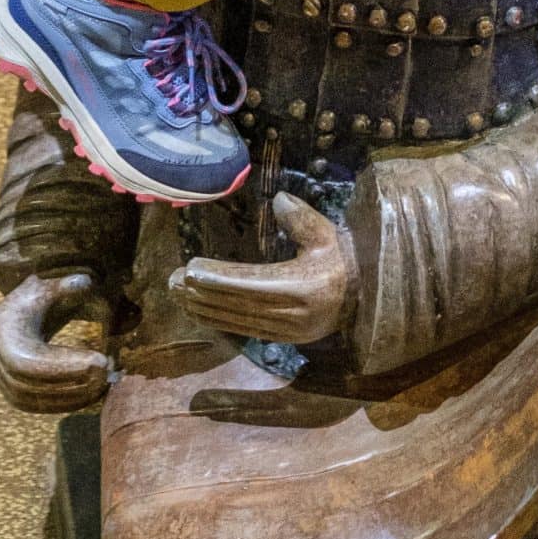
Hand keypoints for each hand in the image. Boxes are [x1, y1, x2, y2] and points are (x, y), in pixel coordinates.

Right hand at [0, 270, 110, 413]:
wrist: (17, 313)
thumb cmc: (39, 298)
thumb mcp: (50, 286)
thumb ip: (67, 285)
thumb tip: (84, 283)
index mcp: (4, 333)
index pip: (30, 363)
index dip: (65, 367)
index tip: (101, 361)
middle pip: (32, 386)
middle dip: (72, 382)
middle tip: (108, 373)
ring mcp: (3, 380)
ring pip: (35, 401)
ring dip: (73, 396)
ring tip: (106, 383)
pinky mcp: (14, 393)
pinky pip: (39, 406)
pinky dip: (67, 402)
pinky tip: (95, 392)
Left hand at [168, 191, 356, 345]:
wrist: (366, 295)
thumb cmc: (343, 258)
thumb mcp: (327, 233)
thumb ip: (301, 218)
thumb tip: (278, 199)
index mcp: (304, 287)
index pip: (252, 284)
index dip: (219, 278)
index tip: (192, 270)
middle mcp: (293, 314)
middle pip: (238, 305)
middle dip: (201, 294)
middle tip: (171, 281)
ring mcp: (288, 331)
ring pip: (236, 321)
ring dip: (203, 309)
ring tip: (176, 294)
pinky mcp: (284, 339)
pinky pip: (244, 330)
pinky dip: (217, 321)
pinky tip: (198, 311)